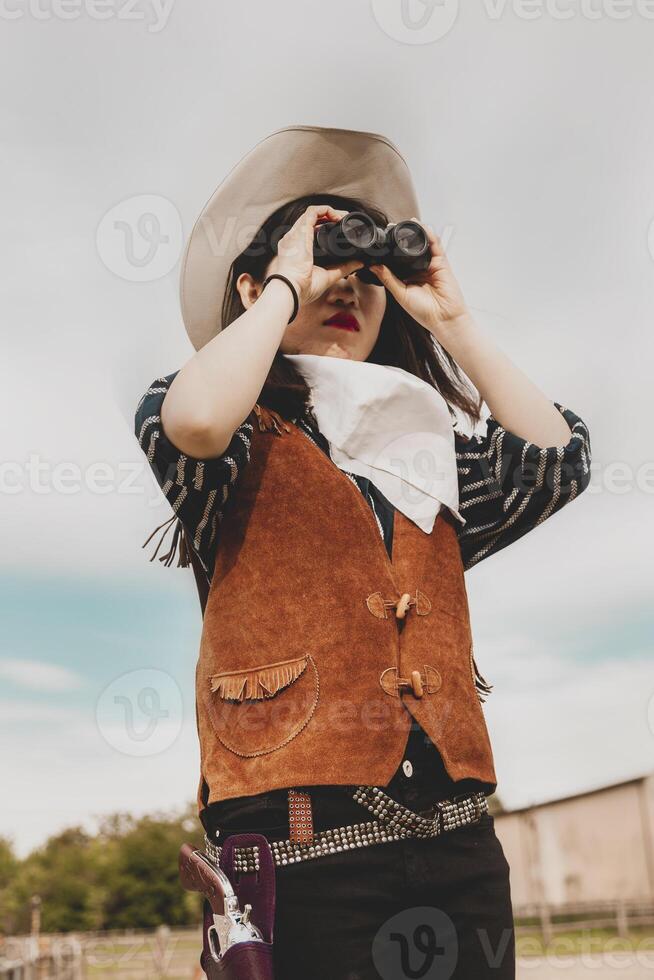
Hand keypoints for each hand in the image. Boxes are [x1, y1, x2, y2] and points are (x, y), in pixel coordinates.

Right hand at [267, 204, 363, 306]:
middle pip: (311, 220)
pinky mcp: (301, 230)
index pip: (308, 233)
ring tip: (342, 217)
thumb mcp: (328, 276)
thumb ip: (344, 268)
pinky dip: (326, 210)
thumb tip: (359, 263)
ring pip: (313, 213)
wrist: (292, 288)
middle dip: (328, 218)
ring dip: (329, 212)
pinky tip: (337, 217)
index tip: (337, 231)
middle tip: (343, 222)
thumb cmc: (303, 287)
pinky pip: (313, 211)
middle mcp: (294, 240)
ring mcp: (296, 233)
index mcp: (295, 251)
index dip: (323, 229)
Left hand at [368, 220, 468, 336]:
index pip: (396, 260)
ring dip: (414, 232)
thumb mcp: (400, 294)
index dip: (389, 251)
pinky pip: (435, 245)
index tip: (378, 243)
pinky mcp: (441, 262)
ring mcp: (430, 265)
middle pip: (408, 249)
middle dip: (401, 238)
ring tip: (404, 223)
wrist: (443, 318)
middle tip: (389, 228)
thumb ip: (388, 278)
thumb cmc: (423, 311)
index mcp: (407, 277)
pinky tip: (421, 227)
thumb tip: (373, 265)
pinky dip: (429, 234)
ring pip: (422, 244)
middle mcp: (418, 269)